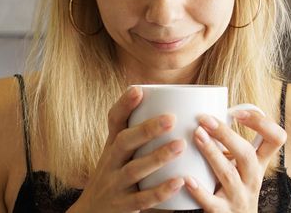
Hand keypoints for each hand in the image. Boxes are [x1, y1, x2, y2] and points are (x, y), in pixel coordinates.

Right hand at [70, 86, 186, 212]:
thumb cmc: (114, 177)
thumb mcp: (117, 155)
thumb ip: (137, 135)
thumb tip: (171, 107)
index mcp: (111, 146)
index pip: (113, 121)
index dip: (124, 105)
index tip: (138, 89)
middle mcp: (110, 163)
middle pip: (124, 142)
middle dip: (146, 129)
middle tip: (171, 118)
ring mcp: (115, 185)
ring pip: (134, 170)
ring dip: (157, 157)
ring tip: (180, 145)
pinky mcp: (122, 206)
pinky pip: (143, 199)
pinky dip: (161, 190)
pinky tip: (179, 181)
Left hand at [182, 110, 286, 212]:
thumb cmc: (231, 186)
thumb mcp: (239, 165)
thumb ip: (229, 143)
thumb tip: (202, 109)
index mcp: (259, 163)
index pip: (276, 138)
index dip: (261, 123)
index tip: (237, 113)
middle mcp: (252, 179)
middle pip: (247, 154)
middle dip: (226, 134)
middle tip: (205, 119)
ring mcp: (239, 197)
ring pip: (228, 174)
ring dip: (212, 153)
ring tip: (196, 135)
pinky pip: (211, 202)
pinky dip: (199, 190)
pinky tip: (187, 179)